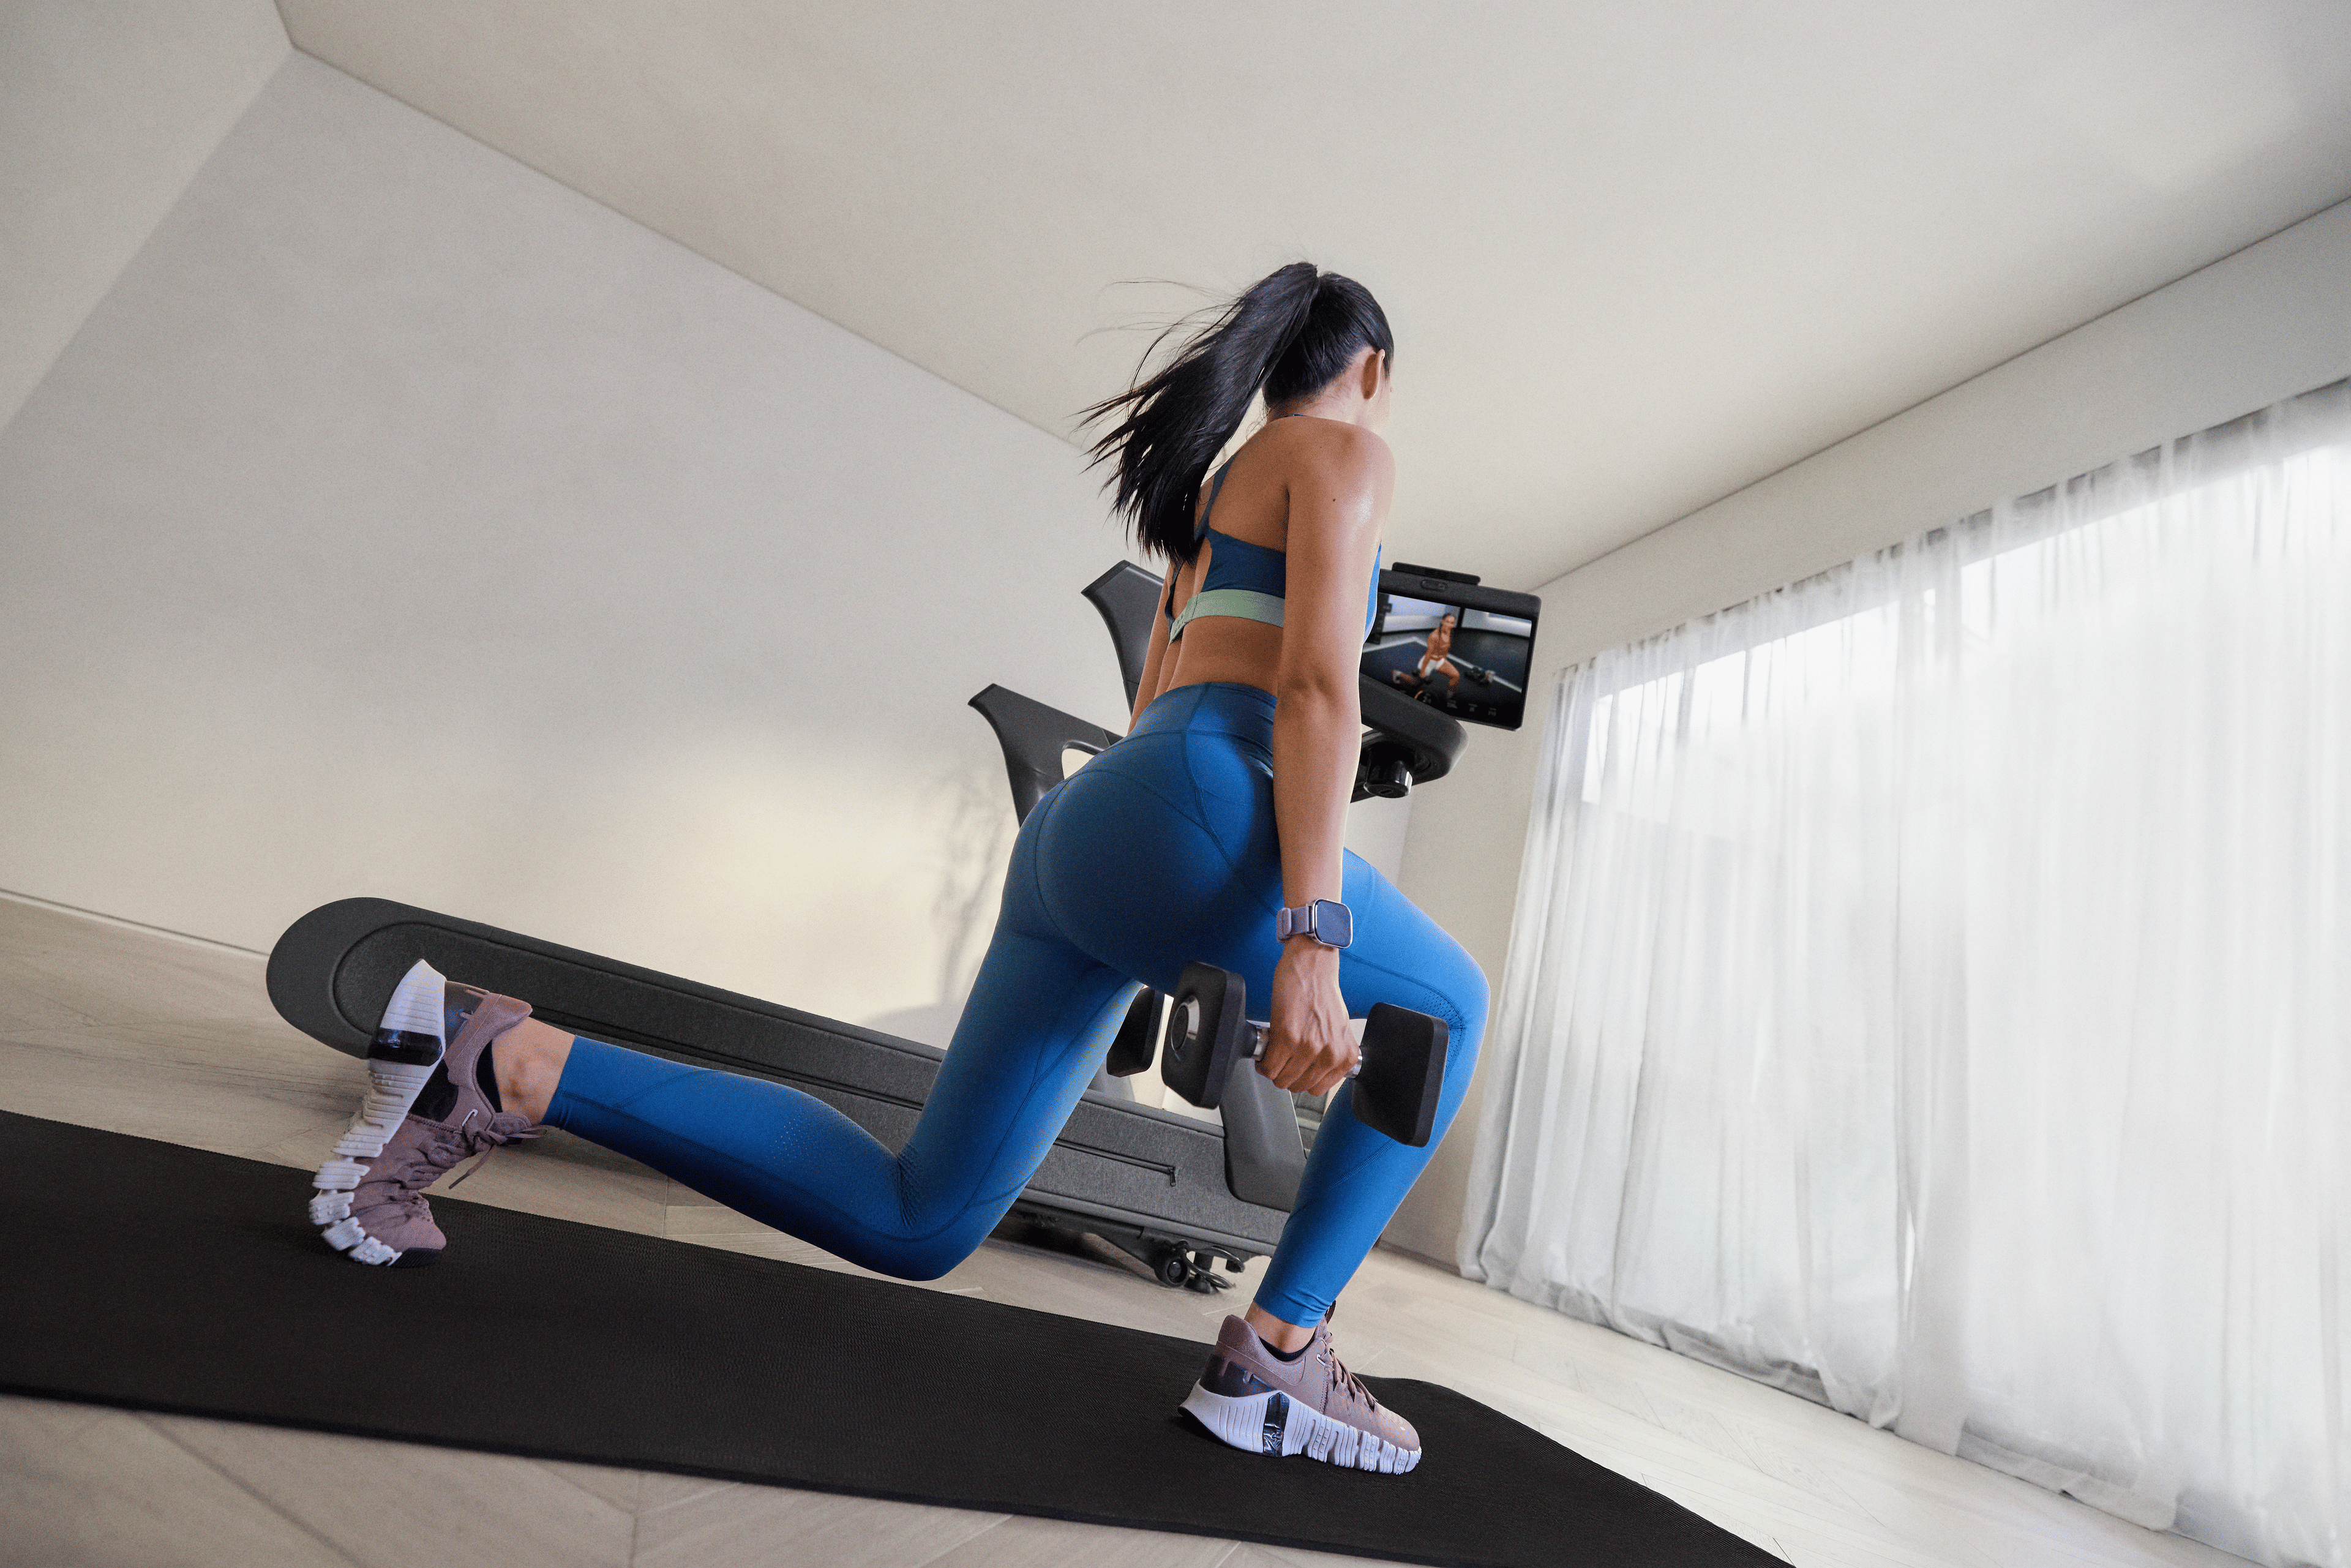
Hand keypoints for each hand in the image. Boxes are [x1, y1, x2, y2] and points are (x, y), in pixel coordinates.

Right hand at [1259, 939, 1357, 1097]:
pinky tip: (1266, 1049)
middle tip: (1281, 1058)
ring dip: (1272, 1068)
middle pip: (1297, 1087)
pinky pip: (1269, 1067)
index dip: (1301, 1078)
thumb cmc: (1322, 993)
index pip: (1317, 1089)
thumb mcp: (1339, 1031)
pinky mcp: (1287, 1038)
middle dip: (1285, 1074)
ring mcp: (1309, 1048)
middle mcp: (1329, 1055)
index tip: (1295, 1068)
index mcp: (1344, 1056)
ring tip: (1273, 1052)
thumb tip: (1315, 1074)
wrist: (1312, 967)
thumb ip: (1331, 1055)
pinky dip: (1262, 1063)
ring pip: (1281, 1080)